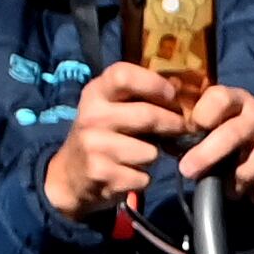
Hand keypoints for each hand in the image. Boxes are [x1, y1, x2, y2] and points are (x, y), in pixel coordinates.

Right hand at [39, 59, 196, 223]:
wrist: (72, 174)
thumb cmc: (103, 135)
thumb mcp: (111, 108)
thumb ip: (139, 97)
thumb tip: (180, 88)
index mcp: (95, 93)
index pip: (123, 75)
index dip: (154, 83)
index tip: (172, 95)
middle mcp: (92, 116)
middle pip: (147, 115)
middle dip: (173, 124)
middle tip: (182, 128)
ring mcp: (94, 145)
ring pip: (150, 151)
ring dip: (155, 156)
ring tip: (141, 154)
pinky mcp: (101, 173)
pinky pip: (143, 177)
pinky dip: (144, 178)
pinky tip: (129, 173)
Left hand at [177, 81, 253, 202]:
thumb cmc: (244, 133)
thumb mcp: (225, 119)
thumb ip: (199, 126)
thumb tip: (165, 142)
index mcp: (239, 100)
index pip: (218, 99)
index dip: (201, 116)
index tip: (191, 131)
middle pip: (230, 136)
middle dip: (205, 156)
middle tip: (188, 171)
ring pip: (244, 172)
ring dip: (231, 186)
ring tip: (230, 184)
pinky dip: (252, 196)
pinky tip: (252, 189)